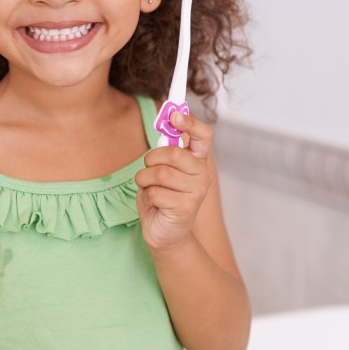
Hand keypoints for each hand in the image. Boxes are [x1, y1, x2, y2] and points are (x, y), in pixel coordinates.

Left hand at [135, 109, 213, 252]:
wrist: (164, 234)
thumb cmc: (161, 198)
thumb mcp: (161, 168)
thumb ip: (166, 148)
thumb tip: (167, 120)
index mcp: (197, 161)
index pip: (203, 135)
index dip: (189, 122)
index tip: (174, 115)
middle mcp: (201, 174)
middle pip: (173, 153)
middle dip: (151, 160)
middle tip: (148, 169)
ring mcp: (197, 192)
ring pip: (160, 173)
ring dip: (145, 180)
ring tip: (149, 189)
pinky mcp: (186, 207)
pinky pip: (155, 192)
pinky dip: (147, 196)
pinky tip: (155, 204)